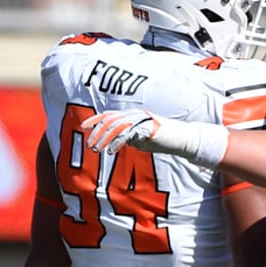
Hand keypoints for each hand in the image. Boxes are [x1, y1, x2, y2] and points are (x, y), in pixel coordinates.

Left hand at [81, 109, 228, 168]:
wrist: (181, 139)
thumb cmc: (163, 141)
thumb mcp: (142, 140)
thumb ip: (130, 139)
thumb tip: (117, 142)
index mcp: (131, 116)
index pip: (109, 115)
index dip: (95, 119)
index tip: (83, 127)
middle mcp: (134, 115)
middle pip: (110, 120)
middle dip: (97, 132)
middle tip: (91, 146)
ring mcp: (140, 120)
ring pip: (116, 126)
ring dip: (104, 138)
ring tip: (98, 149)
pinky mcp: (146, 128)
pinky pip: (127, 134)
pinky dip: (117, 143)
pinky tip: (112, 151)